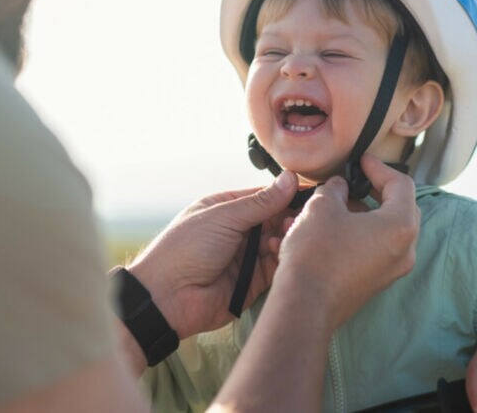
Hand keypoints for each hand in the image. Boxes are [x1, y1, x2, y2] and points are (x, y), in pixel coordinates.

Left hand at [127, 172, 296, 339]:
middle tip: (301, 216)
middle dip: (289, 217)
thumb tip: (289, 179)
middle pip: (275, 220)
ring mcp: (246, 257)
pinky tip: (281, 251)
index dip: (285, 195)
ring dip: (287, 237)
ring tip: (288, 234)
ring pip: (279, 243)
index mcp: (226, 209)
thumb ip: (259, 202)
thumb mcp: (222, 217)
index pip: (264, 197)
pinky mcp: (253, 282)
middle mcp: (238, 232)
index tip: (309, 193)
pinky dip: (282, 258)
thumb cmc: (184, 249)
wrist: (167, 298)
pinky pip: (276, 267)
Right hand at [272, 154, 419, 329]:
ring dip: (361, 214)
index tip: (361, 161)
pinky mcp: (375, 283)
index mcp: (400, 226)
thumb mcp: (322, 207)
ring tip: (333, 205)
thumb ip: (336, 189)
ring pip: (383, 231)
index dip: (379, 167)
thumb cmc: (316, 254)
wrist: (304, 306)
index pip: (401, 185)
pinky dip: (357, 235)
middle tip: (352, 181)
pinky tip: (330, 229)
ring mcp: (392, 270)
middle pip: (398, 209)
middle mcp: (405, 250)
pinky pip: (373, 250)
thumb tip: (339, 187)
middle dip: (373, 191)